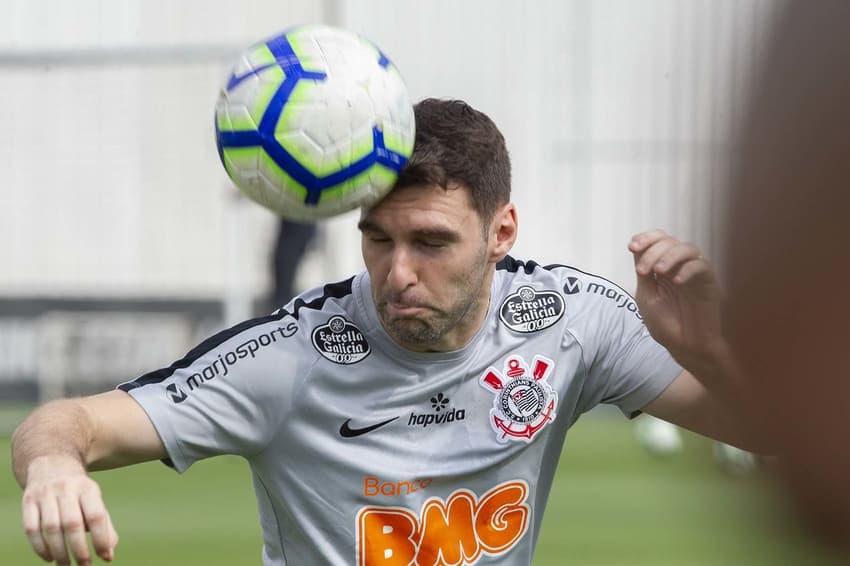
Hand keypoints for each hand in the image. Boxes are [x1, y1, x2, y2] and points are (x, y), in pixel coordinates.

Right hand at [22, 455, 118, 564]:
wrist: (51, 463)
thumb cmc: (78, 491)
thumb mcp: (94, 500)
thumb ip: (104, 524)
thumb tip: (109, 552)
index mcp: (88, 488)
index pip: (96, 515)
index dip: (100, 538)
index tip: (105, 557)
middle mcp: (67, 489)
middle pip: (72, 523)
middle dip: (79, 549)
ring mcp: (45, 494)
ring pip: (51, 527)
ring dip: (59, 551)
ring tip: (66, 565)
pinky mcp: (28, 501)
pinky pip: (31, 528)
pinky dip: (39, 546)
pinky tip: (49, 557)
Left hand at [628, 229, 723, 368]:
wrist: (684, 347)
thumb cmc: (666, 324)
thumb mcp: (646, 296)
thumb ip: (643, 273)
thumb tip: (636, 248)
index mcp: (662, 268)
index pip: (657, 241)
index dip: (645, 238)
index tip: (632, 247)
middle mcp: (679, 266)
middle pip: (669, 241)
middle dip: (653, 251)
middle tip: (643, 270)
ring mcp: (695, 273)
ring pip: (688, 248)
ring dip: (669, 255)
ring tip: (658, 271)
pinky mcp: (709, 282)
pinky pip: (702, 265)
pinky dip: (688, 269)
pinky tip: (677, 281)